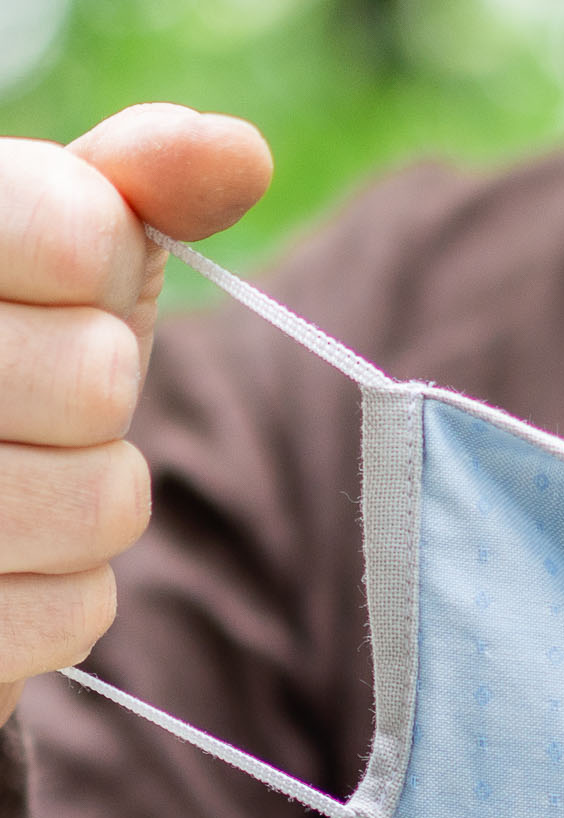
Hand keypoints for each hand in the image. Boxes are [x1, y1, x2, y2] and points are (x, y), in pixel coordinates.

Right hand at [0, 104, 270, 723]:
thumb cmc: (2, 351)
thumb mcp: (55, 252)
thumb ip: (133, 187)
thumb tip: (237, 153)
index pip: (76, 232)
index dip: (94, 256)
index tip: (51, 269)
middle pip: (99, 381)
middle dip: (95, 387)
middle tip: (31, 389)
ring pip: (104, 506)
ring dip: (93, 498)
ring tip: (20, 473)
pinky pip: (78, 614)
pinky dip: (65, 594)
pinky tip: (5, 560)